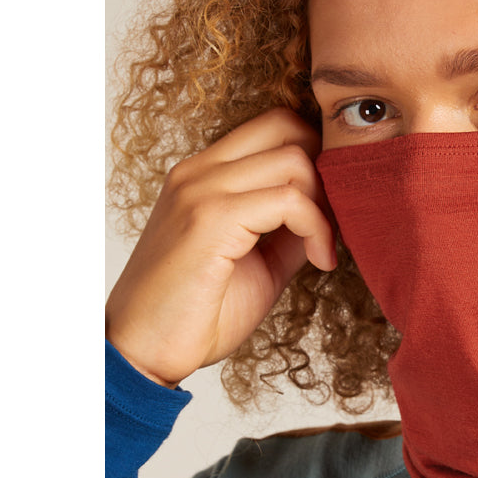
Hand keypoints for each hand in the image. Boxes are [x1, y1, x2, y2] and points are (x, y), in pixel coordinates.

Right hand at [106, 108, 335, 387]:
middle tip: (334, 221)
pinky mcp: (209, 219)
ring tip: (323, 249)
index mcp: (206, 174)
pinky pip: (289, 201)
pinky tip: (320, 261)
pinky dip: (317, 229)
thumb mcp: (260, 260)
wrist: (143, 352)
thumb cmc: (197, 312)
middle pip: (288, 126)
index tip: (330, 209)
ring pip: (293, 159)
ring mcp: (201, 190)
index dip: (316, 157)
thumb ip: (290, 229)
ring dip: (325, 205)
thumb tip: (331, 211)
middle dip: (327, 171)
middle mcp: (200, 171)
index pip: (274, 125)